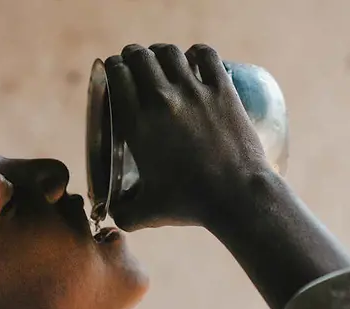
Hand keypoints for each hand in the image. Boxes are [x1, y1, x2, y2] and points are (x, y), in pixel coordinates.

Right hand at [104, 44, 270, 230]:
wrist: (236, 197)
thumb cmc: (190, 206)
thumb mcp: (146, 214)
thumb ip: (123, 213)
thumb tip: (113, 215)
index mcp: (137, 124)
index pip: (117, 75)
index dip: (113, 68)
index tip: (115, 72)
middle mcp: (161, 100)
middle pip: (140, 57)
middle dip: (133, 56)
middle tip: (135, 63)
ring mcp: (194, 92)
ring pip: (170, 52)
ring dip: (161, 52)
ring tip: (161, 59)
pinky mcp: (223, 91)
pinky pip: (206, 55)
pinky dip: (197, 52)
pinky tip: (194, 58)